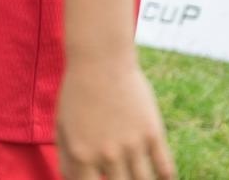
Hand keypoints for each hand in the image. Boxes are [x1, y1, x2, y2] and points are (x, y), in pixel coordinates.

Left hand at [55, 56, 175, 178]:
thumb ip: (66, 157)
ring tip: (136, 177)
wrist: (99, 61)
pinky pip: (165, 169)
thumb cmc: (76, 93)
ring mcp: (133, 145)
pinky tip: (162, 179)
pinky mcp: (153, 133)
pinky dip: (166, 179)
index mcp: (82, 153)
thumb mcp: (62, 125)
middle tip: (121, 177)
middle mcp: (108, 154)